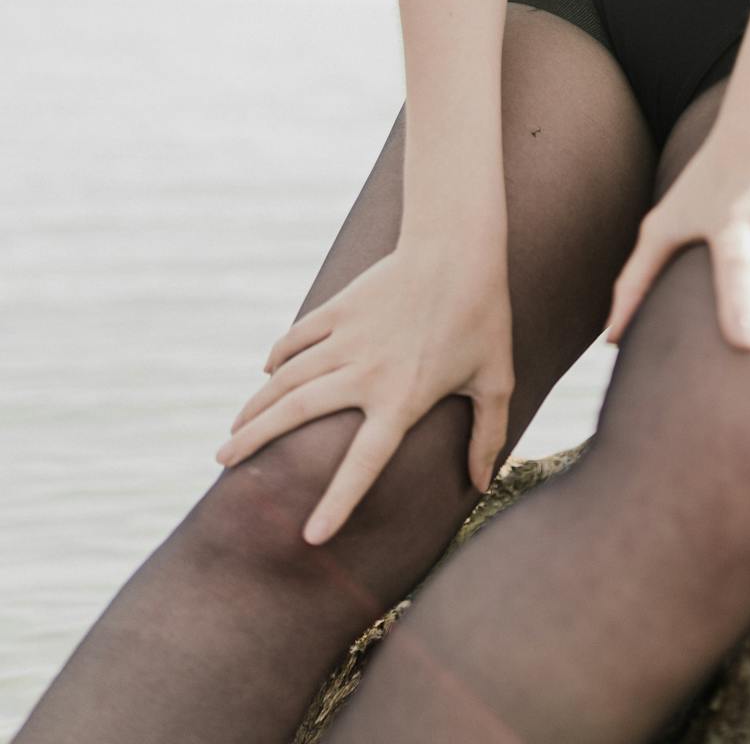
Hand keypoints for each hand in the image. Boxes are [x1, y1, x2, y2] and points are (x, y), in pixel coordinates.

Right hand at [214, 244, 514, 544]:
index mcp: (403, 399)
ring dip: (255, 406)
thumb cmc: (484, 316)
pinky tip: (267, 374)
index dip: (337, 502)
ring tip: (232, 433)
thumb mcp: (496, 379)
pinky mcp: (340, 307)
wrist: (458, 246)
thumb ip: (486, 436)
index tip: (309, 536)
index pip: (364, 463)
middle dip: (253, 442)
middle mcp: (366, 372)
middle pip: (296, 414)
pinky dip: (278, 358)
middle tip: (221, 465)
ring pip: (287, 379)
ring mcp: (347, 337)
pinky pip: (298, 338)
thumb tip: (478, 486)